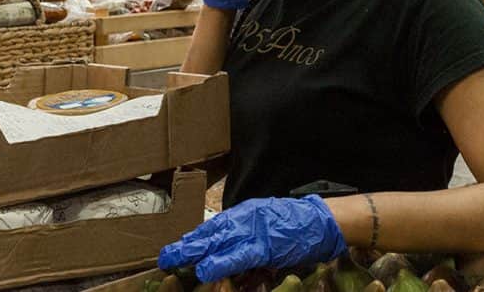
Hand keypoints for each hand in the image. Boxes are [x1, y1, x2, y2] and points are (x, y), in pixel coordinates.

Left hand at [158, 195, 346, 281]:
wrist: (318, 221)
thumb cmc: (293, 225)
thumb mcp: (265, 225)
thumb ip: (247, 237)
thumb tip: (229, 251)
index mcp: (243, 215)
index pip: (213, 227)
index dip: (194, 238)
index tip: (178, 245)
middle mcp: (243, 220)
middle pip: (208, 234)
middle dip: (186, 245)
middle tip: (165, 255)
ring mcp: (251, 231)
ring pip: (217, 242)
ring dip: (193, 252)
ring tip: (173, 260)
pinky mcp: (263, 246)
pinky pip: (237, 256)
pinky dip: (220, 262)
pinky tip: (205, 269)